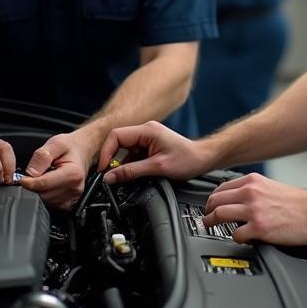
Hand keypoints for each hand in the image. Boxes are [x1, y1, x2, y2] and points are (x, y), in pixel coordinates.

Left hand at [19, 129, 98, 207]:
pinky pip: (50, 204)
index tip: (22, 176)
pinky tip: (51, 184)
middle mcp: (75, 188)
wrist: (82, 151)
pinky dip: (46, 195)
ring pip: (45, 201)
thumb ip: (42, 156)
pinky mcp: (69, 203)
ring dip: (41, 190)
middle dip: (35, 185)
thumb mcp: (55, 143)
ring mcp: (73, 197)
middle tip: (38, 172)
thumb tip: (30, 172)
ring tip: (47, 176)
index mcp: (72, 174)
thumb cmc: (69, 147)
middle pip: (43, 195)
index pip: (42, 185)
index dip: (28, 180)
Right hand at [100, 121, 216, 184]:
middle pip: (118, 141)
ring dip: (121, 163)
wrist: (203, 159)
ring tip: (125, 176)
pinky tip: (133, 173)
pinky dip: (129, 164)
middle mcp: (146, 130)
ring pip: (124, 149)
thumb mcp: (157, 168)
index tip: (104, 168)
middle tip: (111, 175)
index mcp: (147, 130)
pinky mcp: (149, 145)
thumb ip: (131, 172)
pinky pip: (132, 153)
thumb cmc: (187, 160)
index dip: (106, 152)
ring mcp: (147, 137)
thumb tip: (110, 177)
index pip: (116, 136)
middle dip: (112, 158)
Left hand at [203, 174, 306, 245]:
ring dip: (212, 222)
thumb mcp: (271, 186)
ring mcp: (253, 210)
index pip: (221, 188)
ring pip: (219, 215)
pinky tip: (239, 238)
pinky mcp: (259, 227)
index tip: (211, 205)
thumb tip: (239, 198)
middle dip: (208, 210)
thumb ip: (253, 190)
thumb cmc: (299, 202)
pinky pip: (235, 234)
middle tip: (207, 218)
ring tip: (212, 227)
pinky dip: (234, 237)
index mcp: (253, 181)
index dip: (213, 199)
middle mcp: (250, 193)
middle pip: (215, 200)